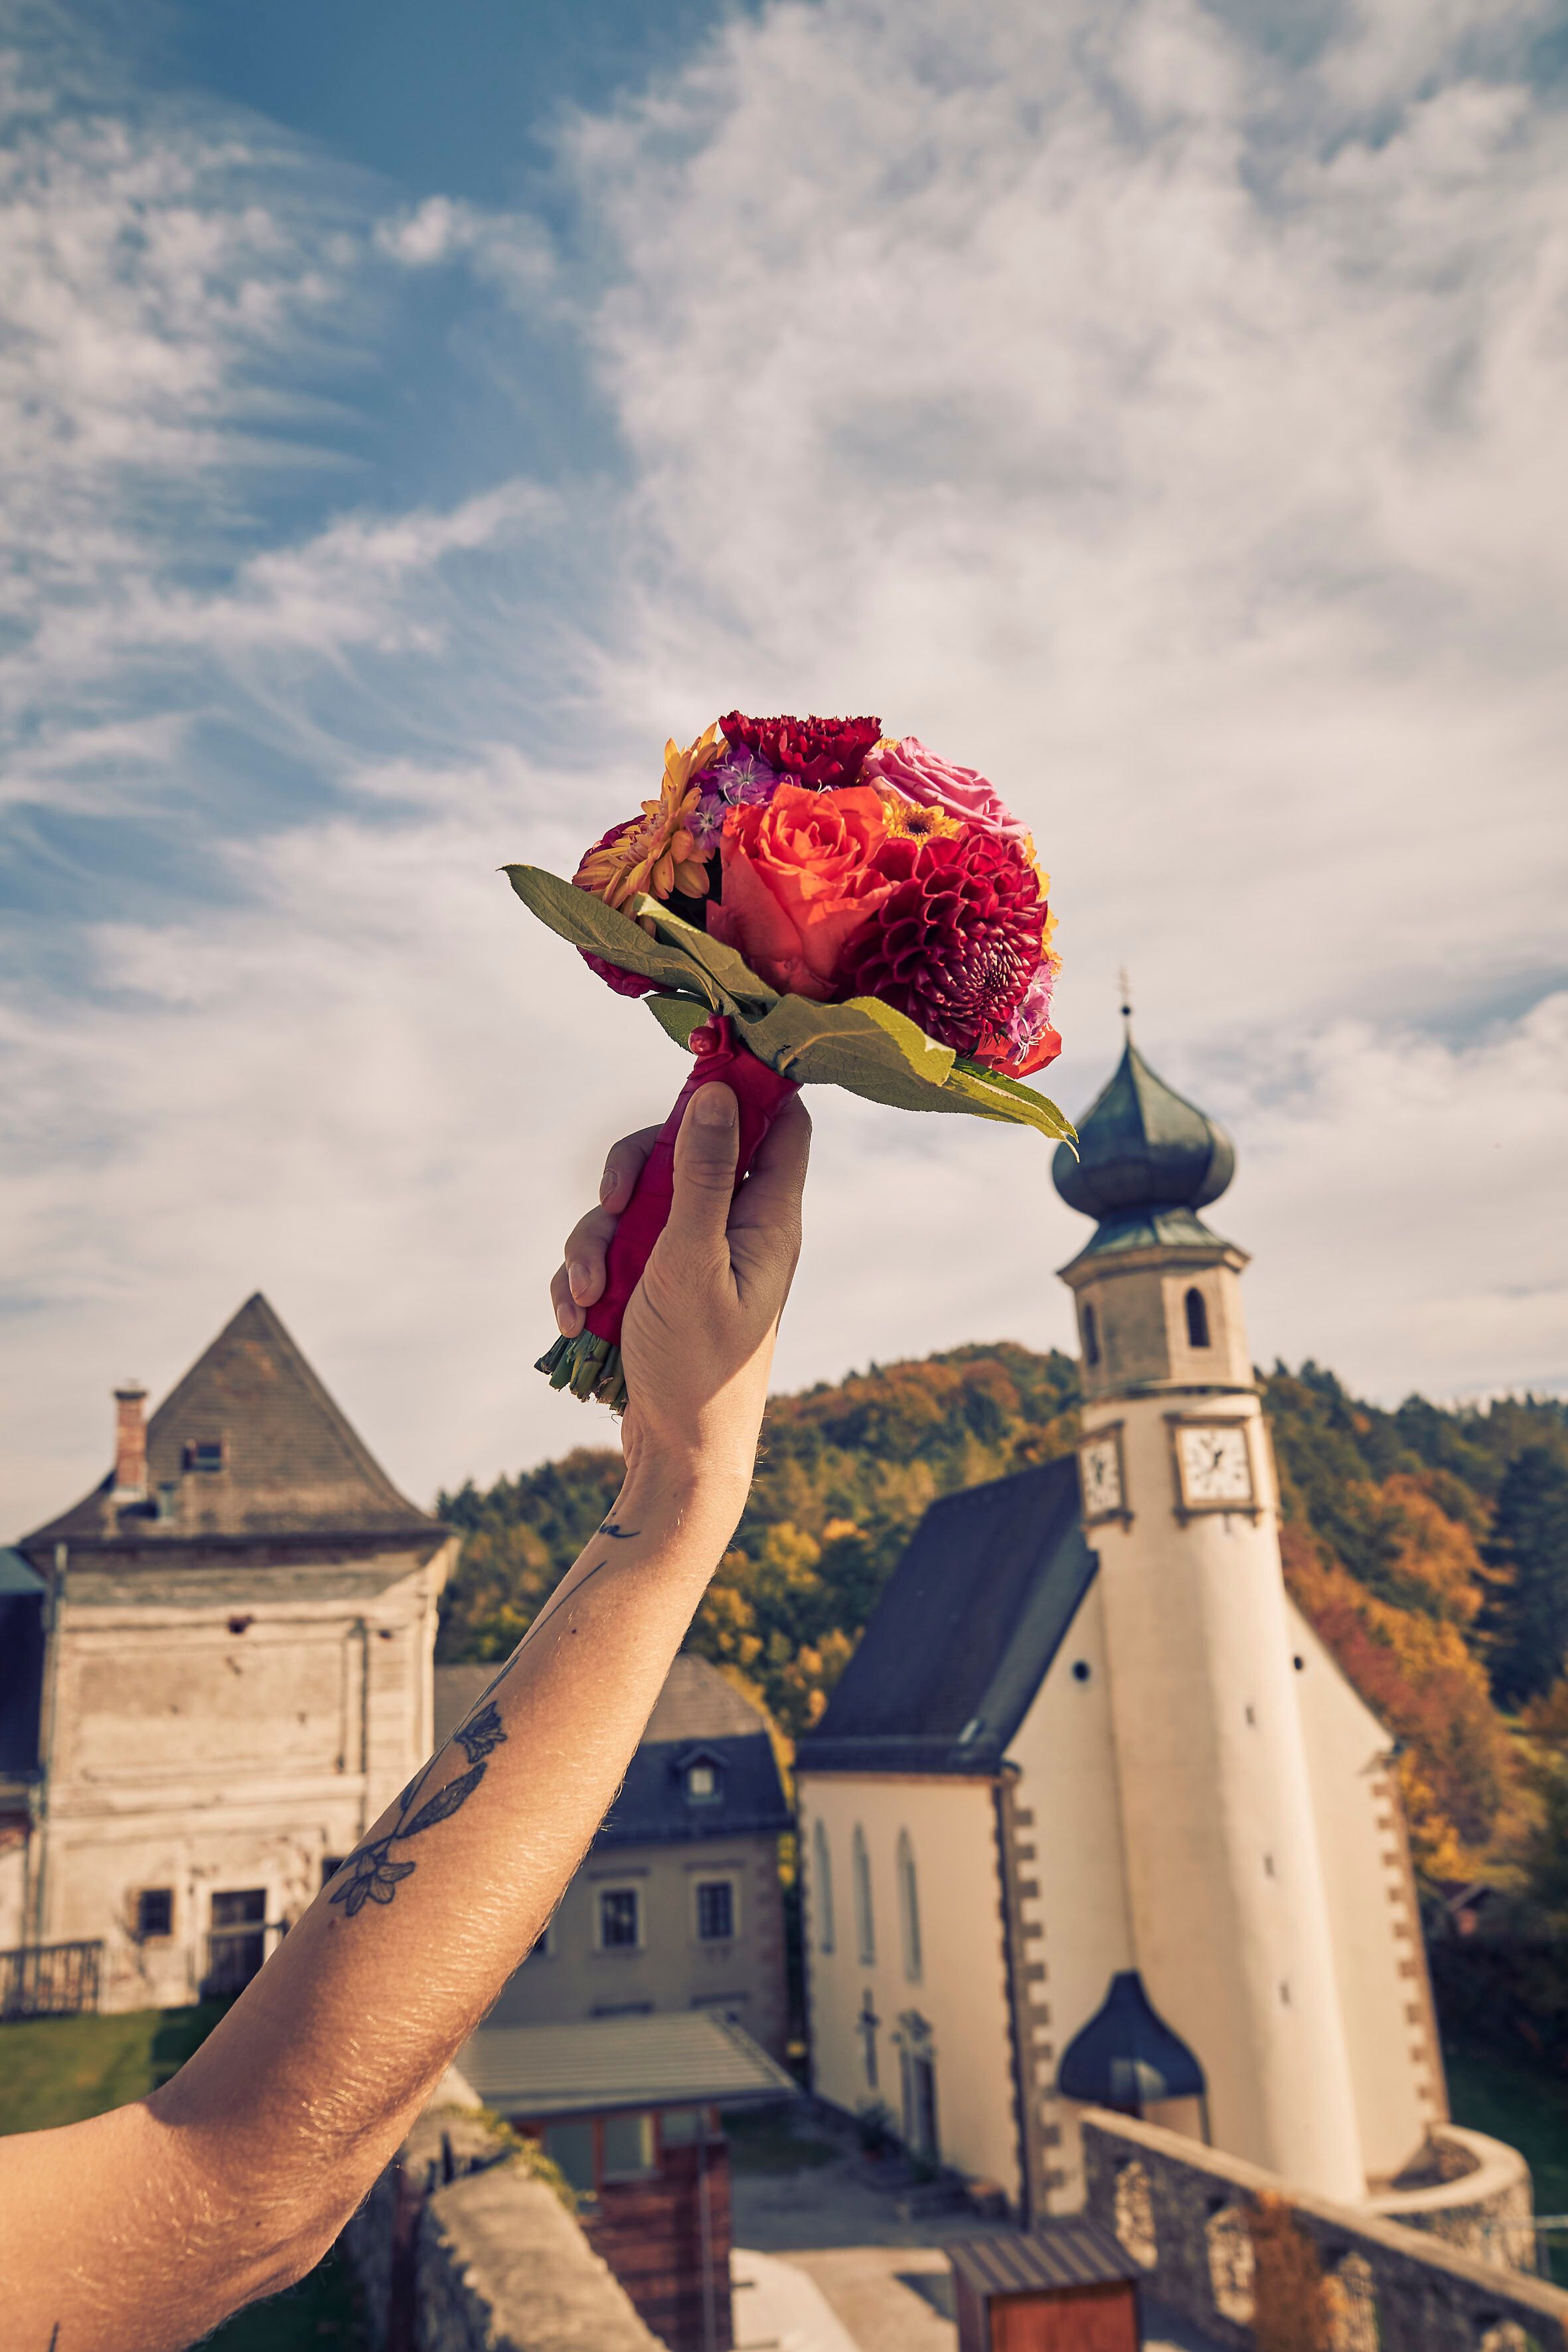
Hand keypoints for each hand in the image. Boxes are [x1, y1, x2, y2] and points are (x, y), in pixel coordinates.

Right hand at [550, 1092, 810, 1487]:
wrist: (676, 1458)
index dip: (747, 1086)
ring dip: (594, 1241)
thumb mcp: (691, 1261)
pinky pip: (610, 1253)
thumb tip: (718, 1090)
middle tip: (612, 1202)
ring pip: (634, 1204)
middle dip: (631, 1175)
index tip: (699, 1068)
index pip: (781, 1121)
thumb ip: (702, 1175)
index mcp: (767, 1218)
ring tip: (588, 1296)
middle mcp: (734, 1229)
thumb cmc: (699, 1368)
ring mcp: (691, 1256)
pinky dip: (584, 1278)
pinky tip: (576, 1319)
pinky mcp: (654, 1285)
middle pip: (683, 1150)